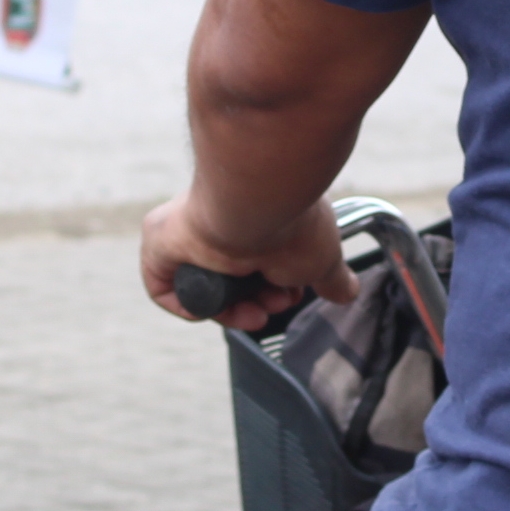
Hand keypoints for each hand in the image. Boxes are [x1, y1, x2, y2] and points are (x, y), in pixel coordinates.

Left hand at [141, 190, 354, 331]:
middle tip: (276, 304)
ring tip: (257, 308)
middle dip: (259, 301)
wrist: (259, 201)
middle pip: (234, 280)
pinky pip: (162, 284)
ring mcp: (191, 231)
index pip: (260, 266)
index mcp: (257, 220)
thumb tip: (347, 292)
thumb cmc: (294, 222)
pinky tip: (212, 305)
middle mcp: (224, 223)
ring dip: (231, 309)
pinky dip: (185, 304)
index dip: (277, 289)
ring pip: (204, 285)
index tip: (293, 295)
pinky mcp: (162, 240)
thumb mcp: (322, 257)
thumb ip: (333, 277)